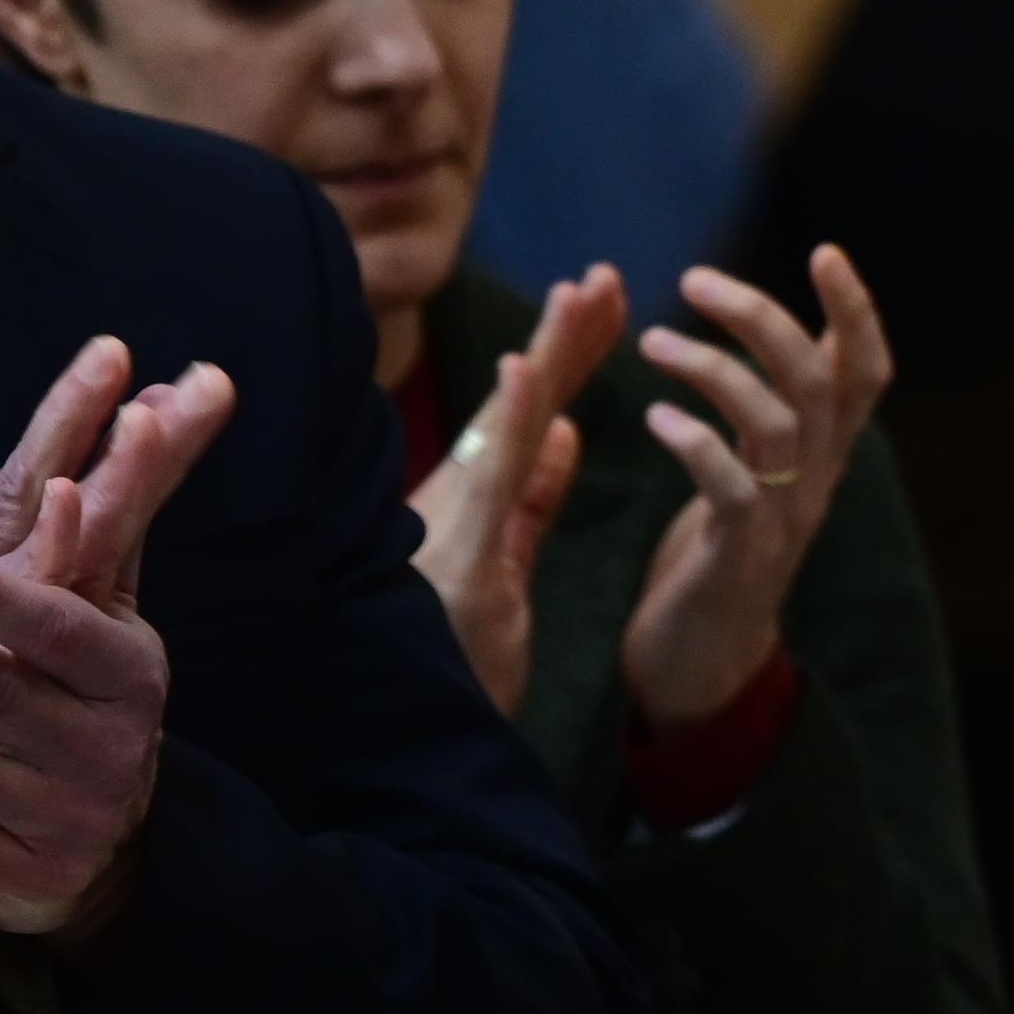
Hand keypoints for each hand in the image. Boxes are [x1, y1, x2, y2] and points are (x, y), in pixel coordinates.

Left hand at [0, 360, 228, 951]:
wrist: (69, 846)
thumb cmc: (73, 694)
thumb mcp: (96, 605)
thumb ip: (121, 506)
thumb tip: (160, 395)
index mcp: (126, 662)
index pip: (76, 610)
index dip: (38, 569)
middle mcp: (109, 733)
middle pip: (10, 682)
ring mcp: (65, 804)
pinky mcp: (18, 865)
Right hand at [407, 266, 624, 714]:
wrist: (409, 741)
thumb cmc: (452, 657)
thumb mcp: (508, 566)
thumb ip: (533, 500)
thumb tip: (564, 429)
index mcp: (479, 503)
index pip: (532, 415)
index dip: (568, 355)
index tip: (604, 296)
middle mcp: (461, 502)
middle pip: (522, 406)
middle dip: (566, 337)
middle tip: (604, 272)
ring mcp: (454, 528)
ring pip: (507, 429)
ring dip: (542, 357)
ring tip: (575, 292)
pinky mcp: (461, 561)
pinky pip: (491, 484)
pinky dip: (507, 423)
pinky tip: (524, 371)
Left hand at [619, 247, 890, 733]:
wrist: (700, 671)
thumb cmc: (714, 563)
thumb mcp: (754, 477)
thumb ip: (767, 416)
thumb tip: (771, 340)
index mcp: (821, 458)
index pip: (865, 371)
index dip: (856, 310)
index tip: (826, 250)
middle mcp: (815, 482)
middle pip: (821, 378)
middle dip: (764, 316)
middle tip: (694, 279)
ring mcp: (782, 520)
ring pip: (777, 422)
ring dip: (714, 368)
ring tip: (650, 343)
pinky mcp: (737, 558)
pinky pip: (733, 488)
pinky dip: (697, 443)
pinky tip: (656, 417)